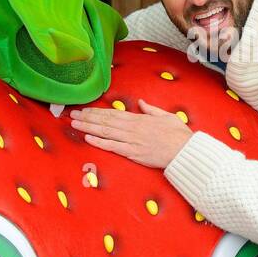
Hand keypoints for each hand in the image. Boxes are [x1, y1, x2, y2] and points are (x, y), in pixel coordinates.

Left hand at [70, 100, 193, 169]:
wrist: (185, 151)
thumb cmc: (179, 135)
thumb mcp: (167, 116)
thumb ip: (151, 110)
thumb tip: (141, 103)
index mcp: (140, 119)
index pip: (113, 113)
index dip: (97, 111)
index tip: (85, 109)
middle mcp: (133, 128)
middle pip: (105, 121)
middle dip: (88, 118)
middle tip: (73, 115)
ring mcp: (132, 141)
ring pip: (106, 132)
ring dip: (89, 127)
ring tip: (75, 124)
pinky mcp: (133, 153)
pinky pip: (113, 147)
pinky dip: (99, 142)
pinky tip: (88, 138)